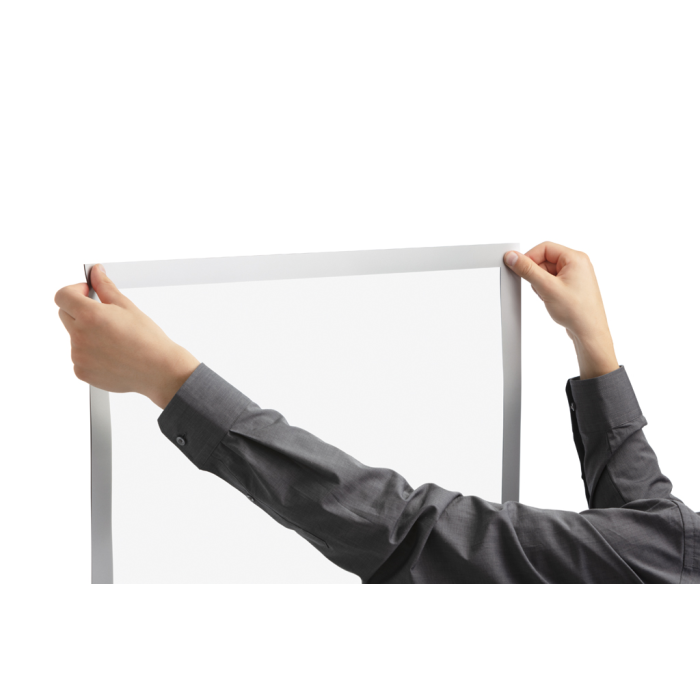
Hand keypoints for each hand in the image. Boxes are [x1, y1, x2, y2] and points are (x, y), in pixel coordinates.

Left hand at [54, 264, 200, 407]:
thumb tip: (96, 272)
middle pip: (65, 314)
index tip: (86, 294)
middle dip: (80, 311)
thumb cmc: (148, 339)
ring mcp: (78, 356)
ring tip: (113, 340)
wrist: (159, 370)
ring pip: (74, 337)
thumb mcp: (127, 307)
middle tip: (105, 317)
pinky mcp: (81, 371)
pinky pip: (79, 357)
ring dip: (86, 334)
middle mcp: (79, 336)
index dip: (74, 291)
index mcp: (90, 316)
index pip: (62, 296)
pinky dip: (90, 354)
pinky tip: (111, 355)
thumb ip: (105, 286)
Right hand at [504, 242, 618, 378]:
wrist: (589, 332)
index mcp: (575, 258)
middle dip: (536, 273)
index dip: (529, 258)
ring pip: (547, 271)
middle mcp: (577, 264)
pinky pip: (553, 281)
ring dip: (541, 283)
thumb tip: (513, 256)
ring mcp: (576, 275)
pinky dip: (546, 289)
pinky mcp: (572, 286)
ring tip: (548, 296)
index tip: (519, 268)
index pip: (544, 248)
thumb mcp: (546, 287)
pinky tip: (551, 299)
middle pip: (545, 259)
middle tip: (539, 288)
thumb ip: (527, 270)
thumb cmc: (577, 311)